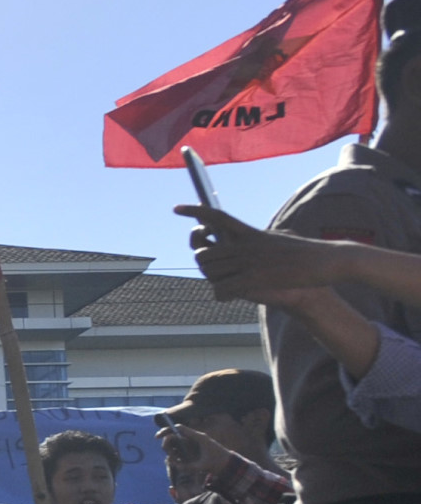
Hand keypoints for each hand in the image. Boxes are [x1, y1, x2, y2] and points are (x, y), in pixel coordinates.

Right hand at [158, 422, 240, 478]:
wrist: (228, 464)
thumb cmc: (217, 463)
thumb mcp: (203, 466)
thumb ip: (188, 466)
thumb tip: (175, 465)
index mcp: (198, 437)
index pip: (179, 428)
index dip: (166, 430)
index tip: (157, 437)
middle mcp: (194, 439)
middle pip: (174, 436)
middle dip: (168, 445)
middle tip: (170, 456)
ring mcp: (194, 444)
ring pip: (176, 444)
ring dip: (172, 452)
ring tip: (175, 462)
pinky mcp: (194, 449)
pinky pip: (181, 450)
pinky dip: (177, 456)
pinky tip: (179, 463)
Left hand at [184, 206, 359, 303]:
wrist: (328, 261)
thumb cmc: (306, 253)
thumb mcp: (281, 239)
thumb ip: (259, 239)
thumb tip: (247, 239)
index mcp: (250, 233)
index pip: (216, 217)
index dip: (194, 212)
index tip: (176, 208)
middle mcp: (245, 244)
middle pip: (204, 253)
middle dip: (203, 265)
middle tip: (214, 272)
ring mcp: (248, 261)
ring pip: (209, 272)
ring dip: (213, 280)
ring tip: (227, 285)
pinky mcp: (254, 278)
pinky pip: (223, 288)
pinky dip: (222, 294)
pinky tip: (229, 296)